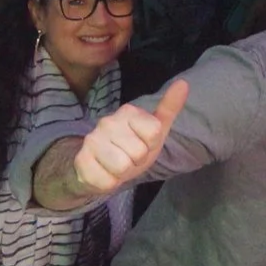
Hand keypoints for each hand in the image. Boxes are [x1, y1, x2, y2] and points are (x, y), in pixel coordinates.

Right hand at [72, 80, 189, 195]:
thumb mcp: (155, 129)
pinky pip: (107, 181)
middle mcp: (107, 121)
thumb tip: (184, 83)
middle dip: (137, 161)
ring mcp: (92, 140)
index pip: (155, 132)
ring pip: (123, 166)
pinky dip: (110, 182)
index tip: (143, 143)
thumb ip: (170, 107)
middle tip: (128, 157)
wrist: (98, 166)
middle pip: (139, 152)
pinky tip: (104, 173)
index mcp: (128, 111)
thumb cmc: (131, 147)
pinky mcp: (81, 161)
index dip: (151, 145)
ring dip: (123, 172)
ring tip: (117, 165)